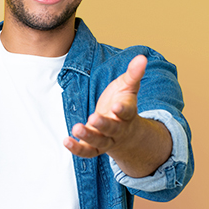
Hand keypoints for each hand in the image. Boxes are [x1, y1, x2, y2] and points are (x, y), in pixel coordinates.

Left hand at [64, 55, 170, 176]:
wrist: (125, 131)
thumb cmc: (122, 103)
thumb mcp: (128, 87)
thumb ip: (134, 74)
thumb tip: (142, 57)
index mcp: (127, 113)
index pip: (127, 112)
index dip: (122, 110)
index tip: (116, 106)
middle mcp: (118, 129)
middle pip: (112, 129)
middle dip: (103, 124)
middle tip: (93, 118)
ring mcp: (106, 139)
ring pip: (99, 142)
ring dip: (88, 136)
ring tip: (76, 128)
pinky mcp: (95, 147)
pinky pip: (87, 151)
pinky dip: (77, 149)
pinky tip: (66, 141)